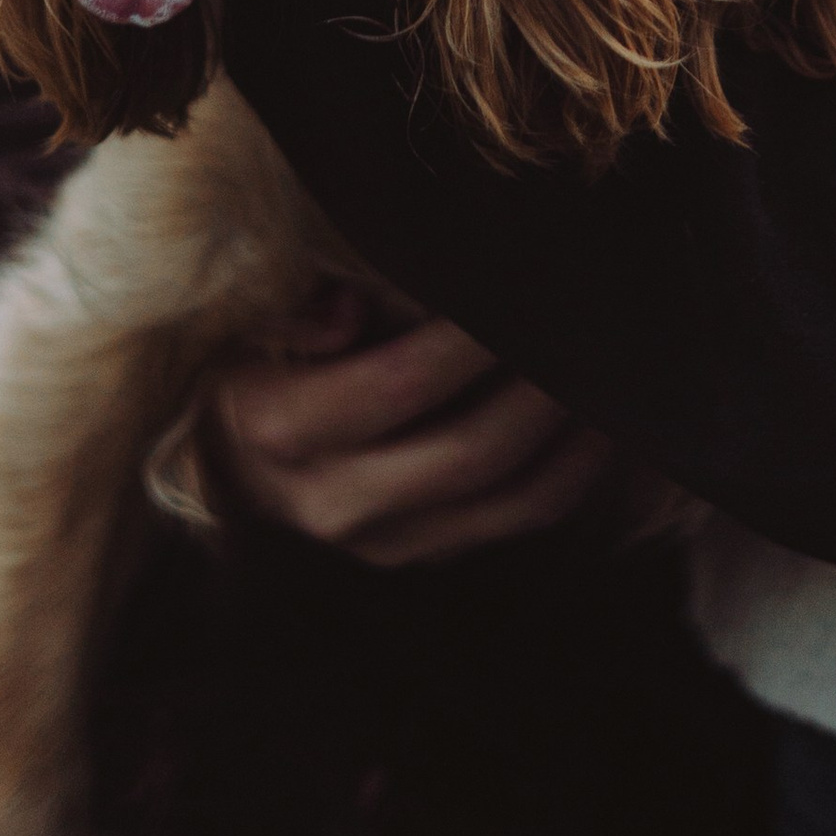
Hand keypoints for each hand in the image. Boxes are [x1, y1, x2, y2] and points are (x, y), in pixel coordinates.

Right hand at [206, 279, 615, 567]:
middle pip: (471, 450)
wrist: (229, 453)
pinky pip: (517, 521)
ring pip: (510, 500)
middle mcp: (335, 500)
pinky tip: (599, 424)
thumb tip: (347, 311)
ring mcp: (385, 541)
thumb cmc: (250, 359)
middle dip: (541, 386)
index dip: (468, 339)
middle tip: (584, 323)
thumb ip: (291, 307)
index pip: (399, 384)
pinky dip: (571, 473)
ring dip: (573, 437)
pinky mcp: (424, 553)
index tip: (519, 282)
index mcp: (284, 430)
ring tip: (606, 373)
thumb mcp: (244, 321)